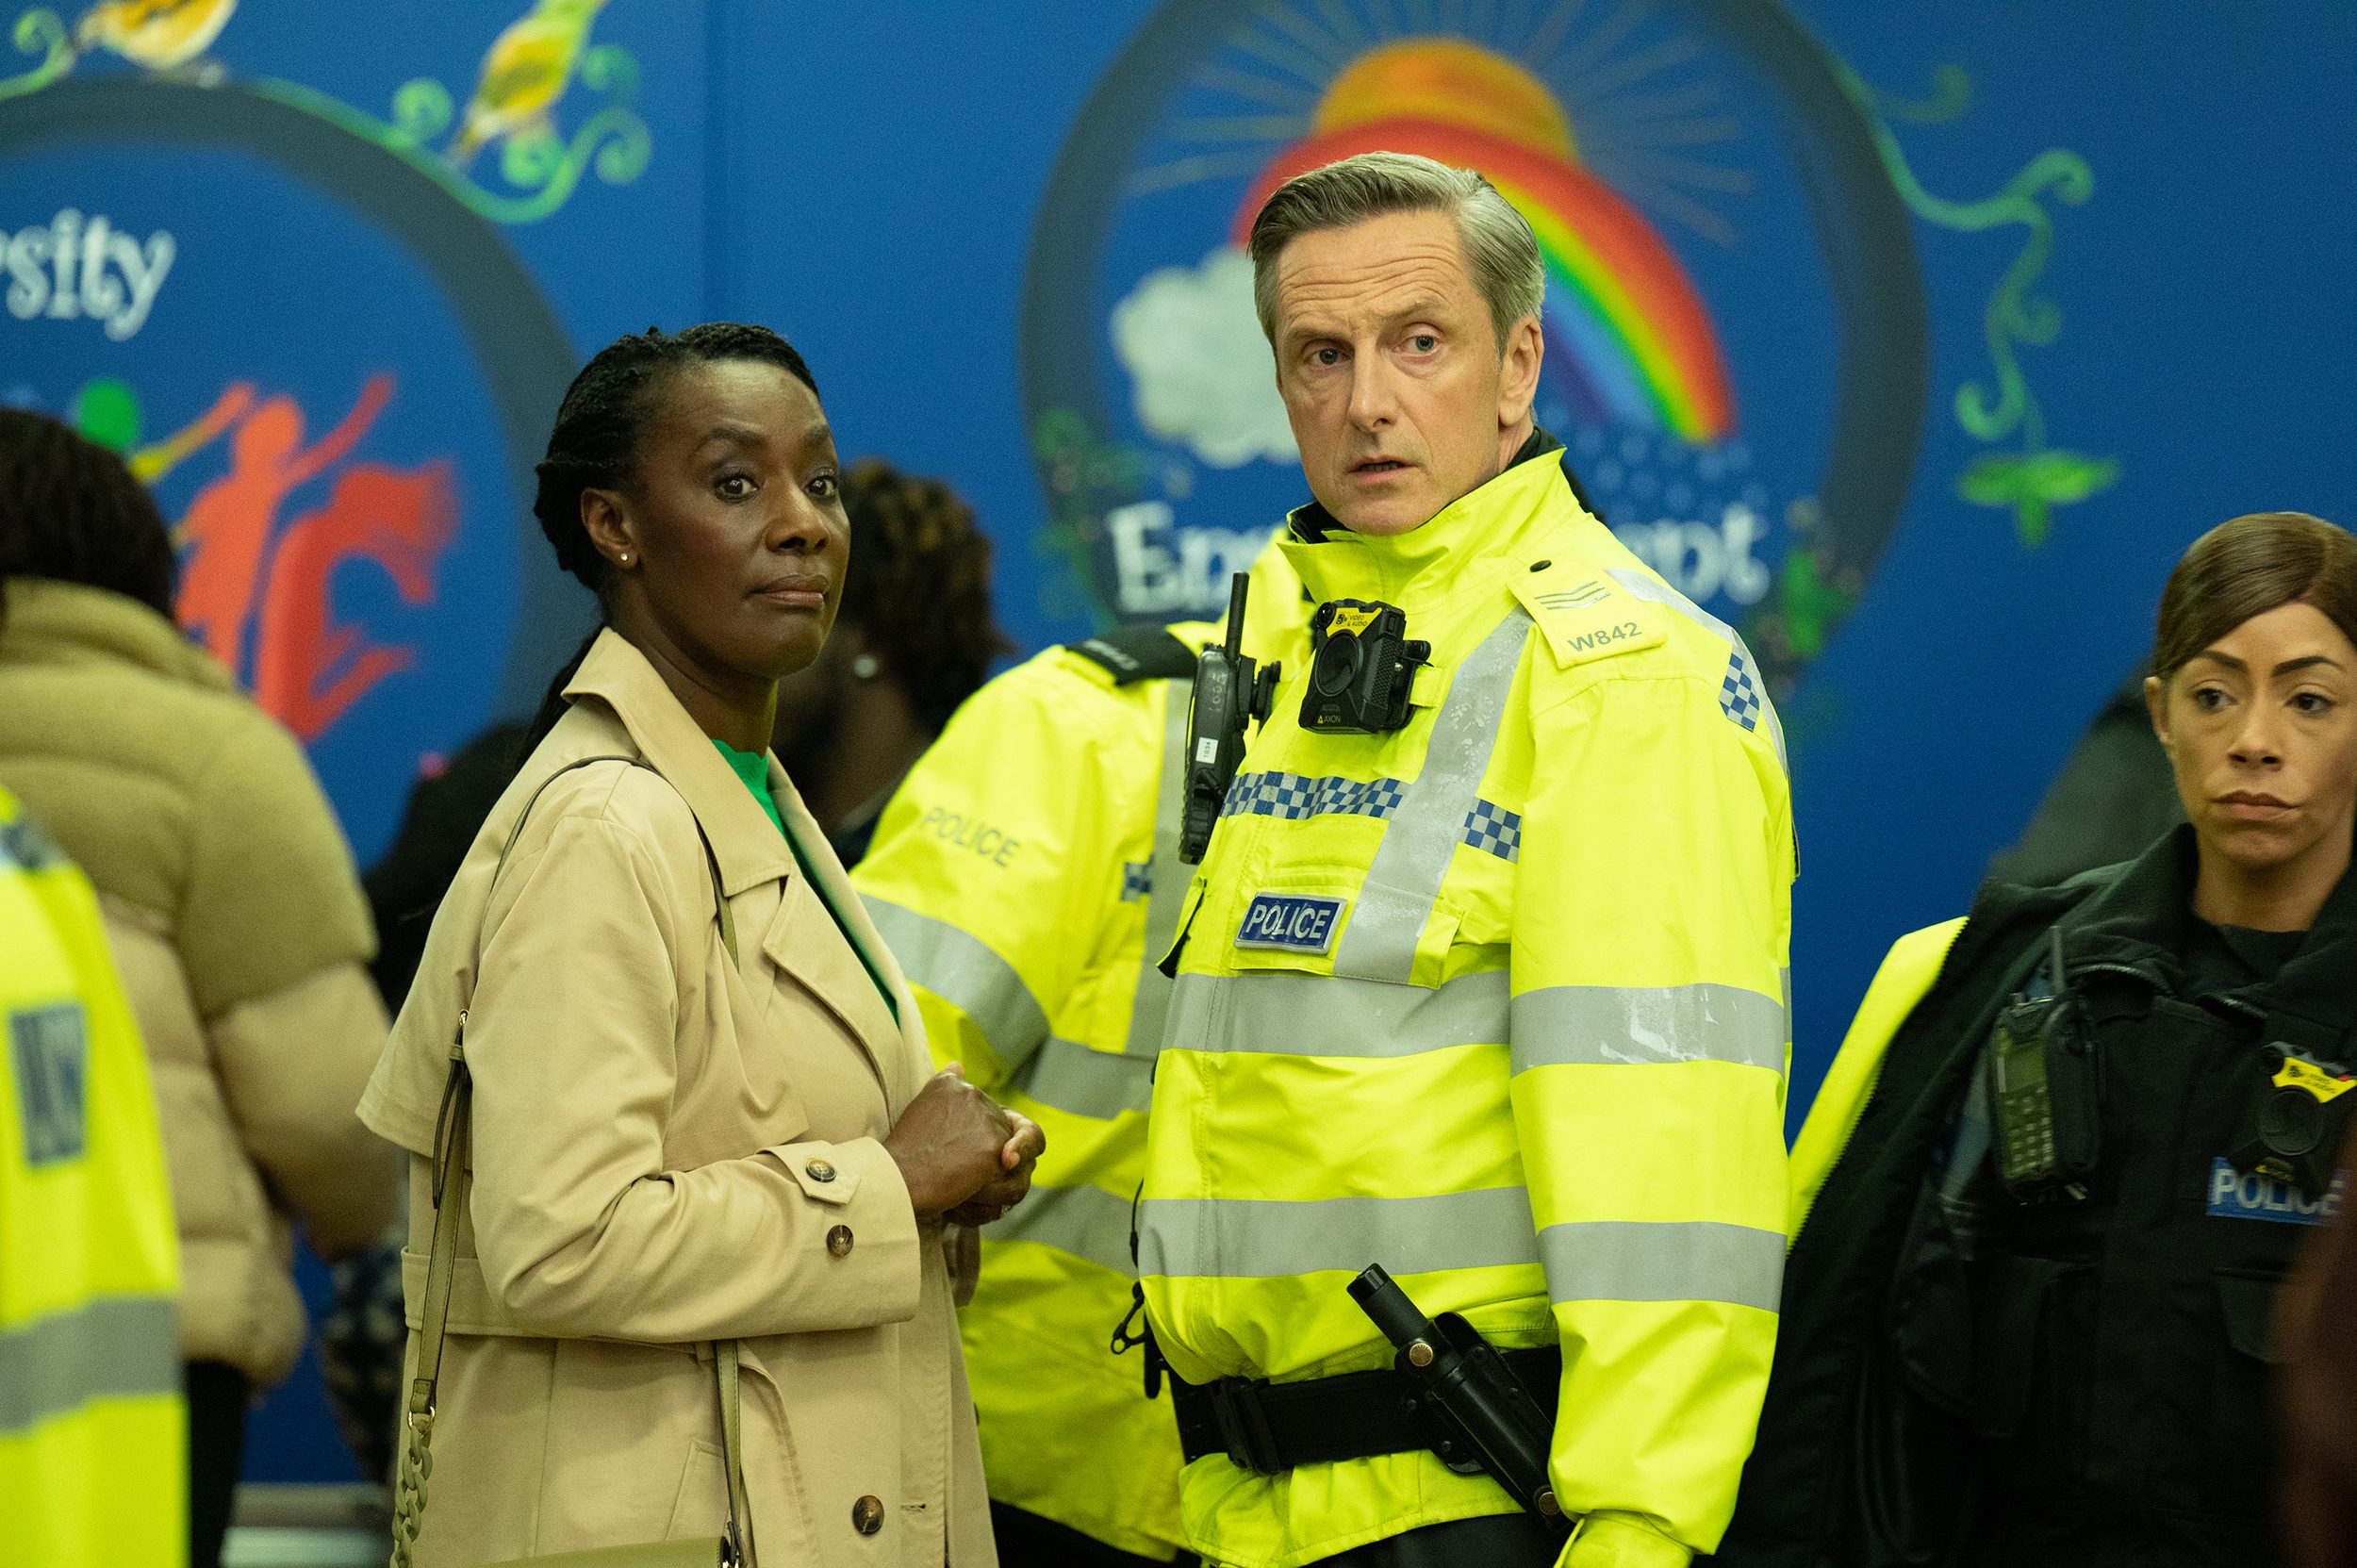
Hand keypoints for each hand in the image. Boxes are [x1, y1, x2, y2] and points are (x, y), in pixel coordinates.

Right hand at [882, 1066, 1034, 1219]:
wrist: (898, 1177)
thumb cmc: (906, 1150)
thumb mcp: (922, 1105)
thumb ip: (946, 1084)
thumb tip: (958, 1065)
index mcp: (958, 1086)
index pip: (984, 1111)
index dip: (973, 1134)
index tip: (952, 1146)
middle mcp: (975, 1095)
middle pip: (1000, 1128)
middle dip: (985, 1149)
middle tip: (954, 1164)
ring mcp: (987, 1120)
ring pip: (1009, 1148)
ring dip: (992, 1167)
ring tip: (961, 1176)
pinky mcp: (995, 1147)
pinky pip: (1008, 1169)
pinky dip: (992, 1182)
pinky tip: (969, 1184)